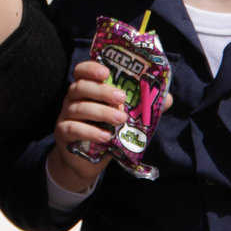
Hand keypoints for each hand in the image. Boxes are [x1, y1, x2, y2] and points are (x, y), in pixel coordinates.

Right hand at [47, 60, 128, 191]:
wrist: (85, 162)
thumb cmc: (106, 132)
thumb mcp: (124, 118)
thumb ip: (141, 107)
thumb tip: (167, 99)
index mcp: (86, 89)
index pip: (82, 71)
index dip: (91, 68)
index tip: (106, 72)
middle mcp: (72, 99)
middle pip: (80, 87)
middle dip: (102, 91)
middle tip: (122, 98)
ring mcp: (65, 116)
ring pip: (79, 108)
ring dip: (101, 112)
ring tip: (121, 119)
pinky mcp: (63, 133)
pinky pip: (72, 128)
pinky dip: (89, 131)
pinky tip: (105, 137)